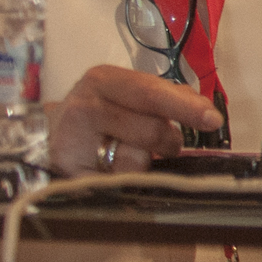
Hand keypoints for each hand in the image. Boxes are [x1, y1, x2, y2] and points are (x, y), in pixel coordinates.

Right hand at [47, 64, 222, 176]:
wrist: (48, 135)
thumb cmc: (102, 113)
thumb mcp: (129, 95)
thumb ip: (168, 97)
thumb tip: (203, 109)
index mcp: (104, 80)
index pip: (151, 93)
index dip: (185, 107)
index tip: (212, 120)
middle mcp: (85, 106)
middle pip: (150, 129)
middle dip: (168, 141)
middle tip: (166, 144)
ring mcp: (73, 141)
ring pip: (136, 160)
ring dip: (145, 161)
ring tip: (128, 152)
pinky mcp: (70, 172)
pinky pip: (119, 182)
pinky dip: (127, 178)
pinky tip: (113, 167)